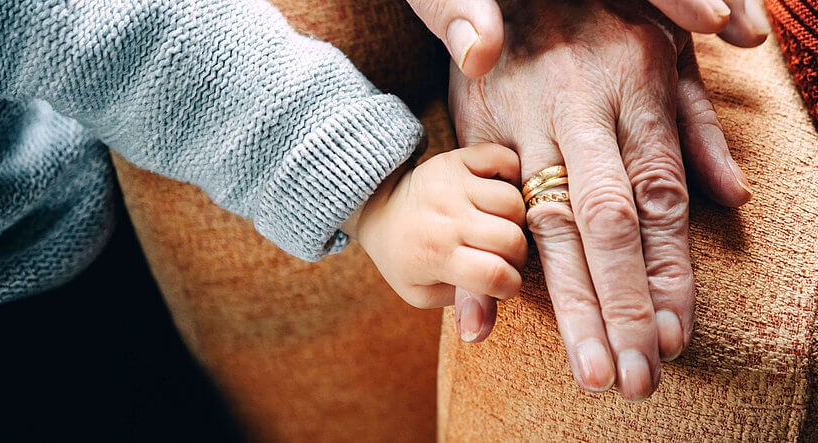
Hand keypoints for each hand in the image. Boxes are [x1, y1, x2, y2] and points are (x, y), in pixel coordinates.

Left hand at [342, 143, 526, 337]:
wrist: (380, 208)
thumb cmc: (406, 257)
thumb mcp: (423, 292)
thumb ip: (459, 307)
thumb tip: (481, 332)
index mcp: (435, 254)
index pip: (493, 275)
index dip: (510, 285)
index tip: (502, 283)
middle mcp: (444, 216)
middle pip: (511, 239)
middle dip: (517, 255)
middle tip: (503, 256)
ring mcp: (451, 183)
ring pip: (514, 201)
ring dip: (517, 219)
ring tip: (501, 226)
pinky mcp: (457, 158)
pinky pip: (505, 160)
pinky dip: (512, 174)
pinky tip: (498, 192)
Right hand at [448, 0, 750, 400]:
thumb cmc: (603, 19)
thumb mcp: (664, 55)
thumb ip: (696, 128)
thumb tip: (732, 196)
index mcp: (638, 93)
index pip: (661, 200)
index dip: (668, 273)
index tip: (671, 336)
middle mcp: (584, 112)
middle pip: (606, 224)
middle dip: (621, 306)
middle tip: (633, 378)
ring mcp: (526, 122)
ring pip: (548, 225)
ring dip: (570, 303)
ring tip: (590, 368)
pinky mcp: (480, 130)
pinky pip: (483, 208)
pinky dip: (481, 263)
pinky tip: (485, 323)